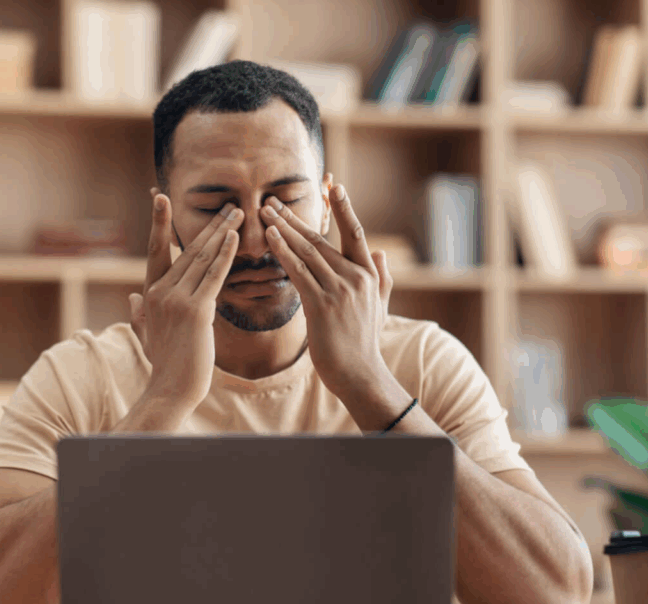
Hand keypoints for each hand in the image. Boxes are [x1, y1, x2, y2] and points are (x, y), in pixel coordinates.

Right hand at [129, 188, 243, 410]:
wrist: (170, 389)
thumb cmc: (165, 365)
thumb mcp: (147, 334)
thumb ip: (141, 314)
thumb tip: (132, 298)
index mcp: (149, 294)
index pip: (157, 252)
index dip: (159, 224)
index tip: (161, 197)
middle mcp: (160, 292)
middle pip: (187, 250)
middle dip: (209, 225)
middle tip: (228, 205)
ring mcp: (176, 300)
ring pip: (202, 258)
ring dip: (221, 232)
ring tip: (237, 213)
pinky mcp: (196, 311)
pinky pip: (214, 276)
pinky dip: (225, 254)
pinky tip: (234, 237)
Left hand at [261, 179, 393, 395]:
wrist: (359, 373)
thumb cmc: (364, 342)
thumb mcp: (381, 306)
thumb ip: (382, 277)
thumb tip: (379, 251)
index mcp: (370, 274)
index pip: (355, 233)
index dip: (344, 209)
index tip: (332, 185)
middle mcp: (357, 277)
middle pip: (321, 239)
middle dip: (293, 217)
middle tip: (272, 200)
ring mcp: (340, 290)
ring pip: (308, 251)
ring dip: (283, 229)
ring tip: (264, 212)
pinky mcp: (322, 305)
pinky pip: (299, 272)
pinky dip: (283, 252)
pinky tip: (270, 238)